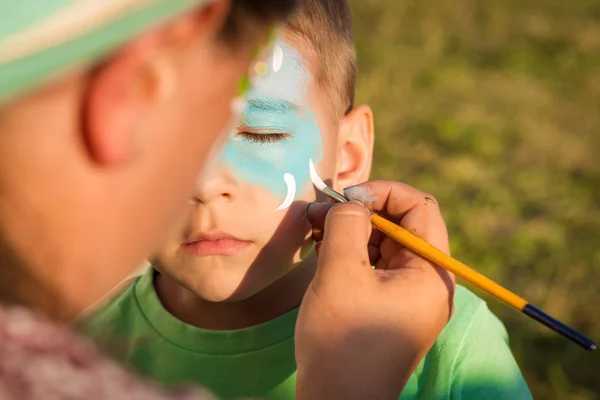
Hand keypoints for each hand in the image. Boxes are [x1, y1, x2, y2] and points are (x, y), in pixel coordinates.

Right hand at [295, 180, 454, 399]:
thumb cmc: (342, 341)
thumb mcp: (341, 274)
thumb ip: (346, 225)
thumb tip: (349, 201)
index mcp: (431, 272)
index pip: (419, 207)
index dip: (383, 192)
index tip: (345, 197)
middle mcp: (426, 281)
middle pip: (400, 224)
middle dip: (361, 210)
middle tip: (321, 211)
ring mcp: (407, 295)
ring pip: (383, 243)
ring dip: (351, 229)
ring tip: (315, 228)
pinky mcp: (387, 305)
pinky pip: (373, 265)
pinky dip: (349, 251)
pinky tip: (323, 247)